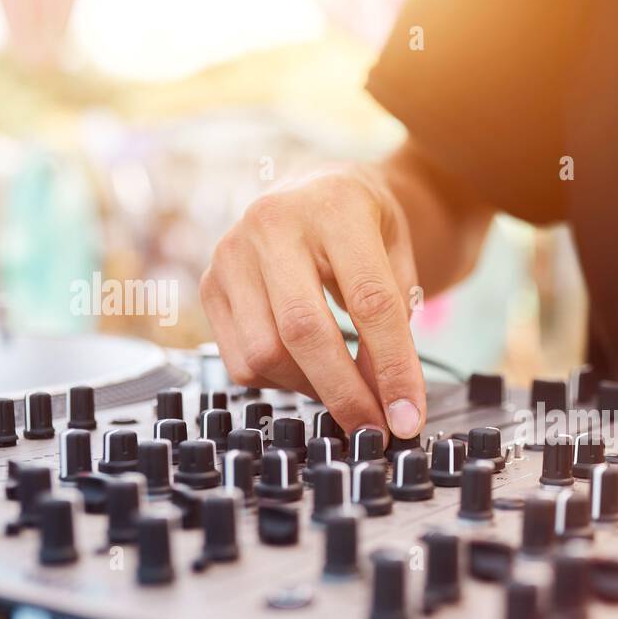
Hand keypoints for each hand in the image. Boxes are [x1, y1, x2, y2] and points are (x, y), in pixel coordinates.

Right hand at [199, 166, 425, 436]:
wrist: (319, 188)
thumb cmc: (367, 228)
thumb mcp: (399, 260)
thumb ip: (394, 326)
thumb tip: (385, 402)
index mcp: (336, 208)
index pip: (371, 302)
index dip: (393, 368)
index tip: (408, 417)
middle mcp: (273, 224)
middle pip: (304, 331)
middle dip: (344, 394)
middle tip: (374, 430)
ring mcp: (231, 253)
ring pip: (265, 354)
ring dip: (312, 389)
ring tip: (344, 390)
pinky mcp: (209, 284)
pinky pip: (241, 361)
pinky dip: (280, 383)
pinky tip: (307, 370)